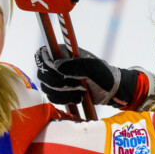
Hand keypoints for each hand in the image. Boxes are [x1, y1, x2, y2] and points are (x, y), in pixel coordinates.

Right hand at [34, 46, 154, 108]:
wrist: (112, 91)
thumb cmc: (105, 76)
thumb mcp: (93, 68)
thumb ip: (76, 65)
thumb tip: (56, 65)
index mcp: (64, 53)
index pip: (43, 54)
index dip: (45, 64)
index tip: (57, 72)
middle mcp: (58, 65)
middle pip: (42, 73)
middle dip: (57, 82)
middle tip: (74, 85)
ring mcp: (59, 79)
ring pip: (46, 87)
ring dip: (62, 93)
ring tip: (80, 92)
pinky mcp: (61, 92)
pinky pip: (52, 97)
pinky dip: (64, 100)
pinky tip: (77, 98)